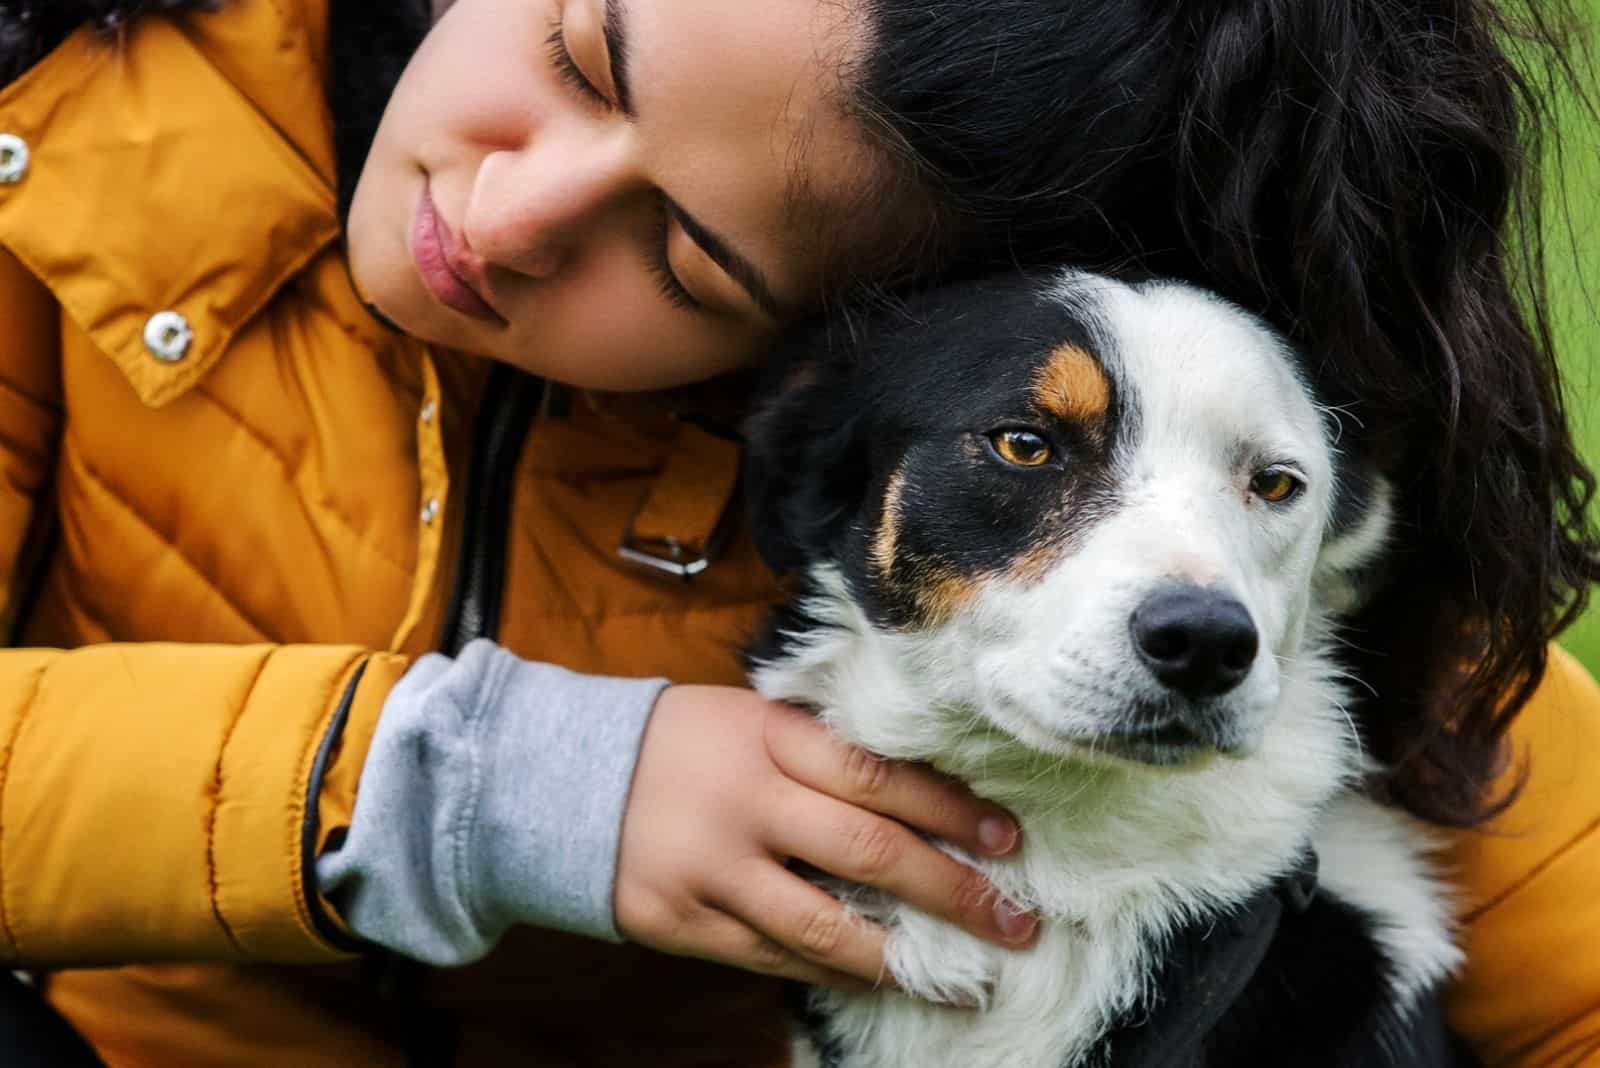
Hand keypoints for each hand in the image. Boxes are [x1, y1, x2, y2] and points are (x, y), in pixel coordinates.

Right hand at [614, 685, 1036, 992]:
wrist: (559, 777)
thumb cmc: (681, 743)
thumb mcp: (749, 719)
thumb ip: (822, 754)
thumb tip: (927, 800)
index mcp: (770, 737)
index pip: (880, 775)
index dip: (952, 810)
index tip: (1009, 840)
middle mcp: (747, 801)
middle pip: (870, 850)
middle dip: (954, 892)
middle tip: (1018, 923)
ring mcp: (713, 868)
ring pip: (826, 924)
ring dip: (905, 958)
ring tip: (966, 980)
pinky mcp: (685, 922)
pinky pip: (777, 956)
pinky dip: (836, 969)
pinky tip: (883, 978)